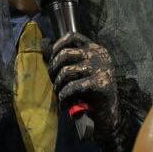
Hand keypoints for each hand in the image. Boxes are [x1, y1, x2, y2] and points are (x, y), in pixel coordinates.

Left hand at [48, 31, 130, 151]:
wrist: (108, 115)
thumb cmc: (91, 93)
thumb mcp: (80, 72)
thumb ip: (68, 60)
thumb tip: (44, 45)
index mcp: (96, 49)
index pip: (73, 36)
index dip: (57, 45)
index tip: (51, 59)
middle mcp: (100, 56)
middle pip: (65, 54)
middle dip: (53, 69)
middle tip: (53, 83)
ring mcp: (102, 69)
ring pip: (66, 71)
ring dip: (57, 86)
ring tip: (59, 95)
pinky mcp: (101, 84)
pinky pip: (73, 87)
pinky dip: (64, 96)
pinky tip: (63, 104)